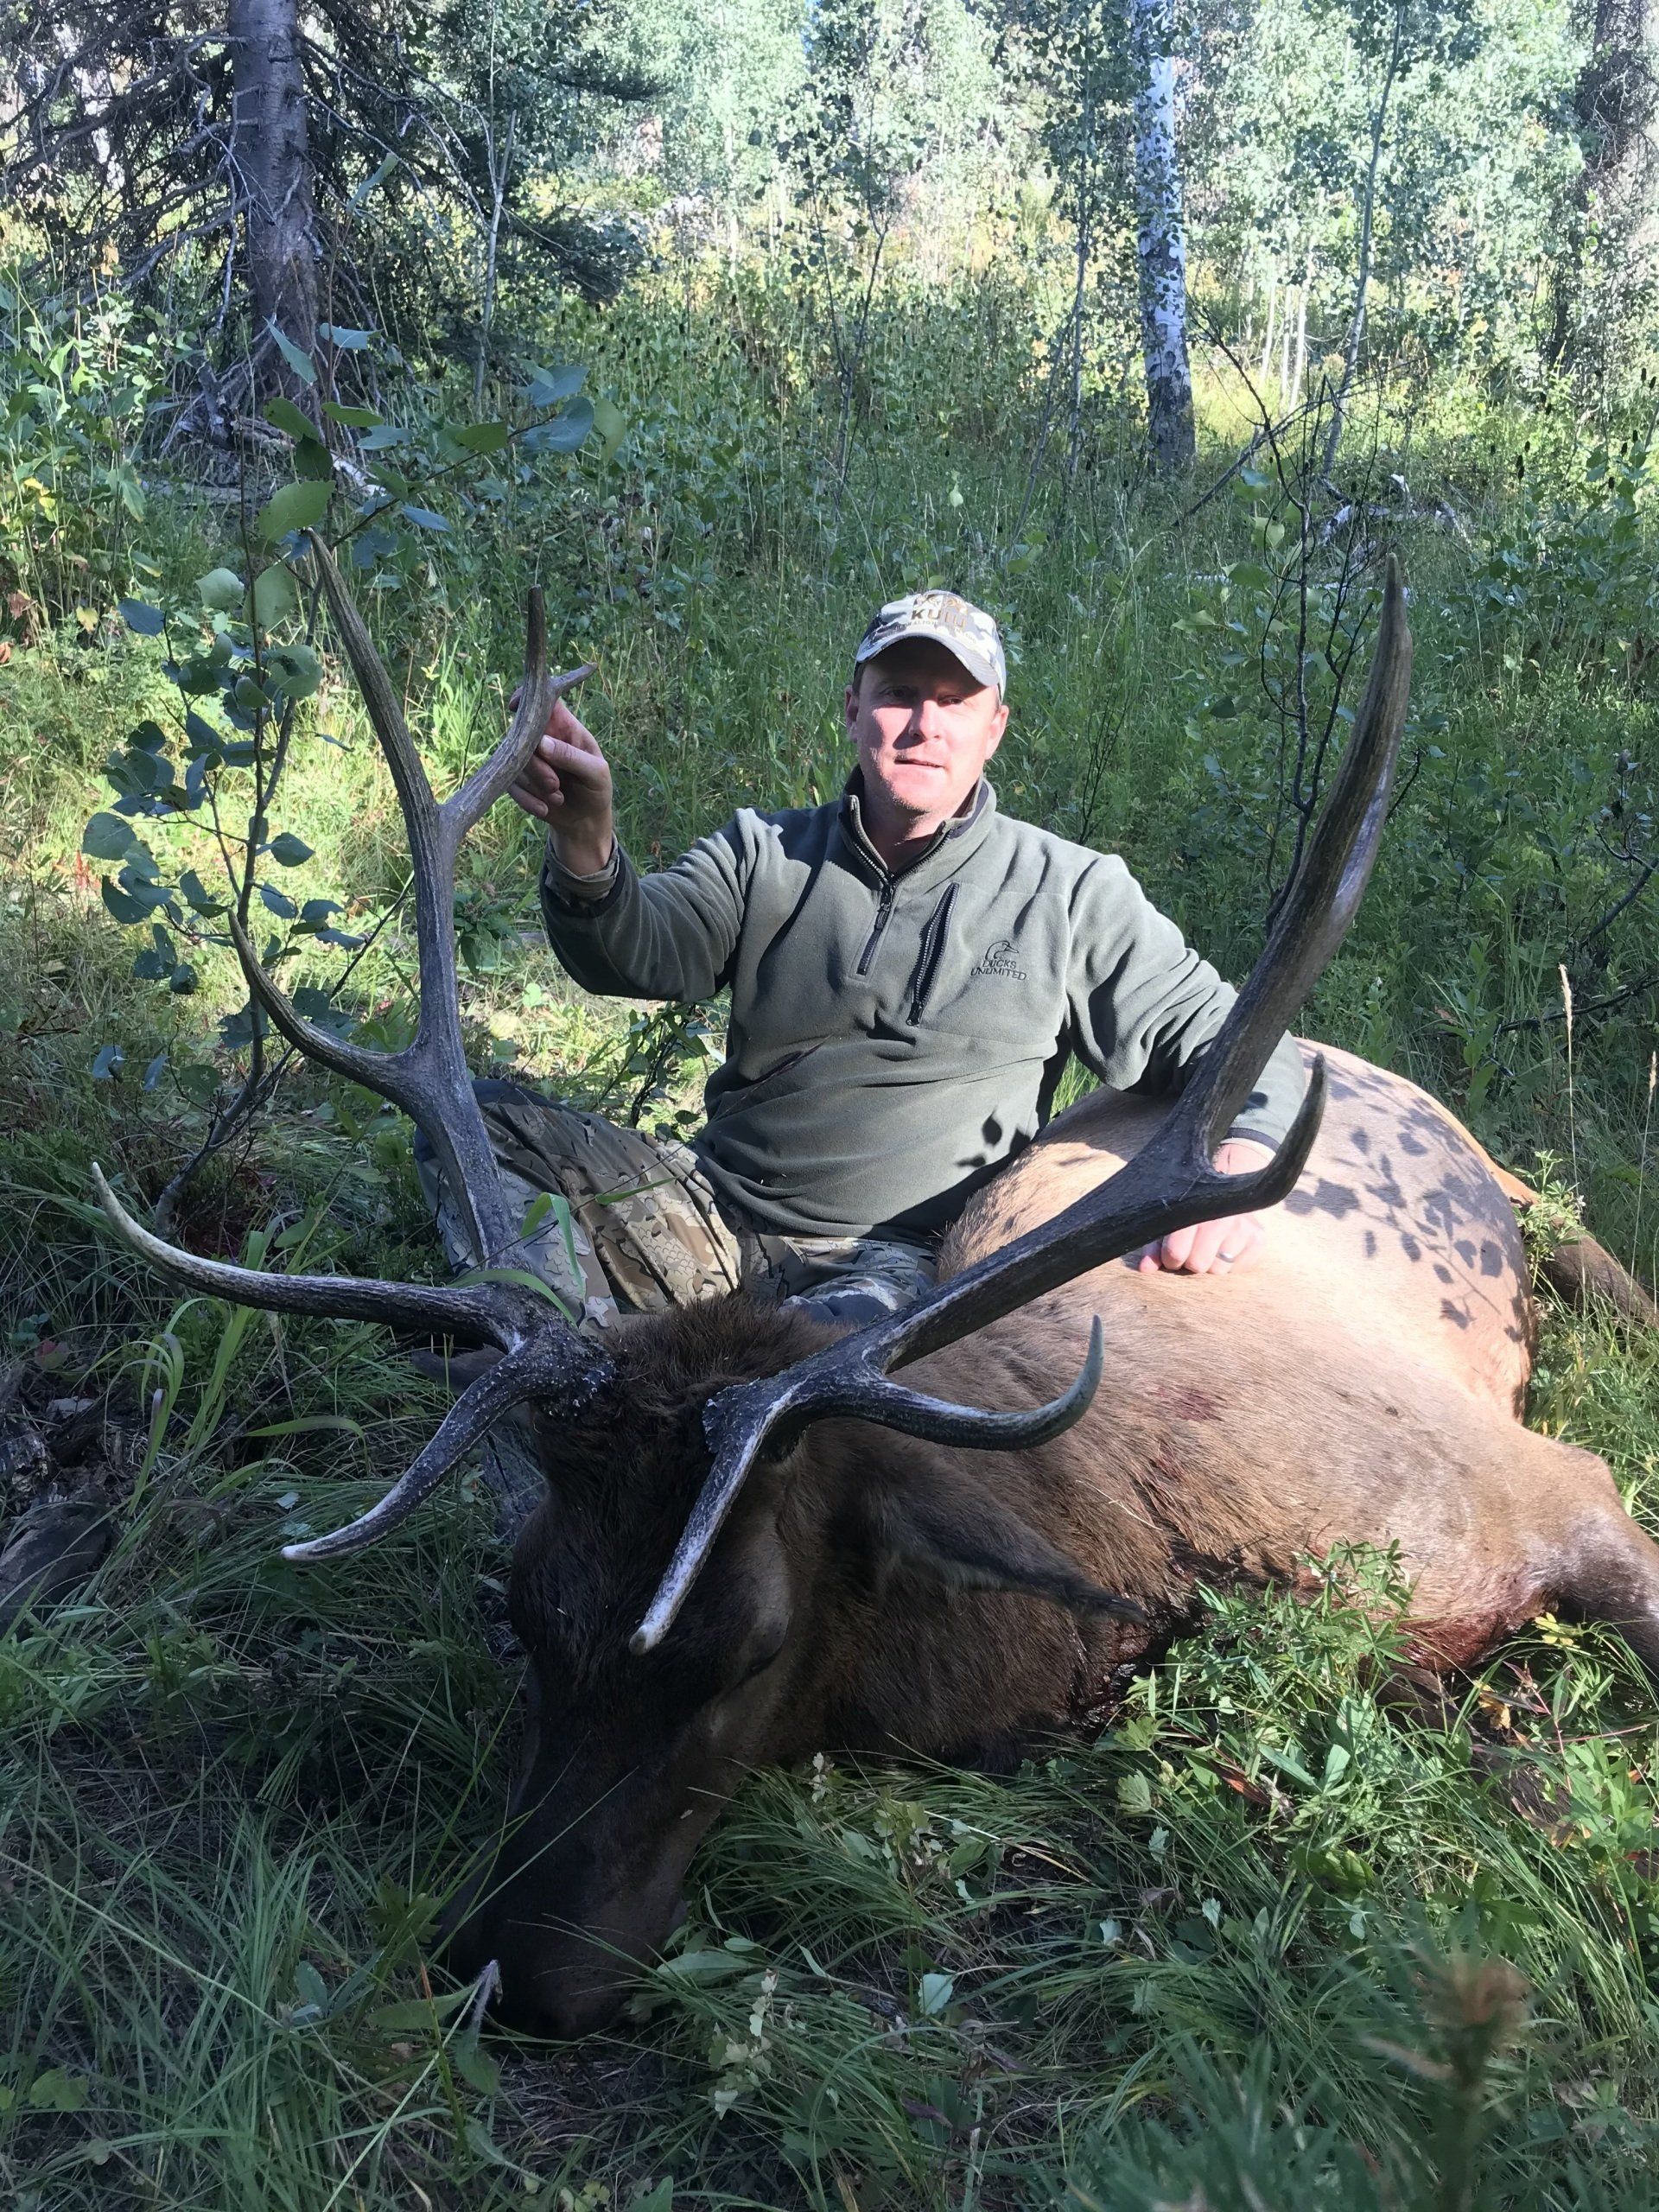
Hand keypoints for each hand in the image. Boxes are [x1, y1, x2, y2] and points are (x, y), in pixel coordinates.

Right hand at [507, 692, 615, 876]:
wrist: (586, 821)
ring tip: (558, 797)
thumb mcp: (595, 773)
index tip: (517, 706)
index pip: (544, 701)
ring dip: (535, 785)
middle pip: (523, 736)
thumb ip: (572, 756)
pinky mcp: (517, 779)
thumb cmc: (596, 790)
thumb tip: (541, 743)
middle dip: (536, 765)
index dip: (528, 697)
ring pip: (515, 762)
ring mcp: (528, 759)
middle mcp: (543, 738)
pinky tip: (545, 808)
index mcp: (566, 727)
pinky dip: (527, 799)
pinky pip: (509, 784)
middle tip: (556, 785)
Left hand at [1136, 1137, 1273, 1276]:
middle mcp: (1221, 1218)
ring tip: (1209, 1247)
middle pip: (1199, 1265)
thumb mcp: (1167, 1221)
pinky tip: (1226, 1247)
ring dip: (1211, 1263)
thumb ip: (1153, 1246)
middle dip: (1191, 1262)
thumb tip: (1145, 1269)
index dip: (1170, 1259)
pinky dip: (1231, 1263)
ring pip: (1219, 1270)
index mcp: (1192, 1211)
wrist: (1223, 1184)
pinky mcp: (1258, 1237)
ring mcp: (1243, 1227)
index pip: (1176, 1253)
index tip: (1172, 1254)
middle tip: (1191, 1250)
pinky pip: (1240, 1268)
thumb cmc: (1189, 1208)